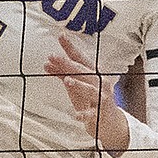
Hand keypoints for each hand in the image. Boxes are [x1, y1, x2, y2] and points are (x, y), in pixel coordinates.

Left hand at [45, 32, 129, 153]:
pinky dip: (84, 114)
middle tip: (54, 56)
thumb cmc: (92, 100)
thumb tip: (47, 63)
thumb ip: (63, 74)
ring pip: (90, 90)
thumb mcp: (76, 85)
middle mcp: (99, 83)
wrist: (110, 122)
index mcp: (93, 74)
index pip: (80, 59)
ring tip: (67, 80)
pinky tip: (76, 115)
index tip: (60, 36)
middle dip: (68, 64)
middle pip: (84, 71)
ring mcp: (101, 97)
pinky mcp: (100, 113)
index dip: (70, 47)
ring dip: (78, 85)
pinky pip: (91, 114)